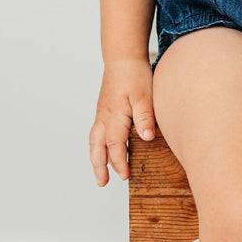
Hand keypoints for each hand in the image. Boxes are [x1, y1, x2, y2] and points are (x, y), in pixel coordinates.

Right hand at [89, 59, 156, 186]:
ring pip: (94, 141)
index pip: (115, 145)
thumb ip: (145, 117)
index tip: (125, 175)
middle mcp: (104, 117)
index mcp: (114, 116)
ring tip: (99, 174)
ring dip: (96, 158)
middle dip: (100, 166)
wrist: (123, 58)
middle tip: (102, 182)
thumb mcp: (145, 96)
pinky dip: (97, 146)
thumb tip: (146, 138)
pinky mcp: (104, 110)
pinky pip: (97, 133)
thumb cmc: (134, 75)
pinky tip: (102, 151)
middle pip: (98, 147)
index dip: (119, 161)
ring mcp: (102, 114)